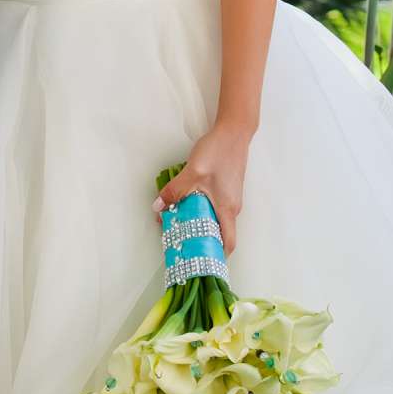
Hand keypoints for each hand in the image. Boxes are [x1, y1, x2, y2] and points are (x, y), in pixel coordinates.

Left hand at [155, 123, 251, 256]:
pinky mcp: (226, 189)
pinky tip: (185, 205)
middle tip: (179, 243)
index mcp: (227, 209)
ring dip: (197, 224)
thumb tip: (158, 208)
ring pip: (214, 219)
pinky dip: (201, 212)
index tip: (199, 262)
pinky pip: (214, 208)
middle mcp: (232, 207)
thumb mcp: (193, 172)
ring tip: (176, 224)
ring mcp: (230, 198)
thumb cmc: (218, 152)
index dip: (215, 256)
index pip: (227, 243)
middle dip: (199, 241)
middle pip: (218, 233)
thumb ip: (175, 191)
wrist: (234, 131)